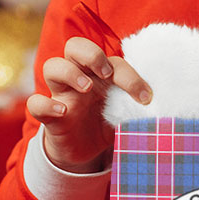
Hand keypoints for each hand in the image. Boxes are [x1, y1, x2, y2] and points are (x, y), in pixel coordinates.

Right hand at [26, 36, 150, 172]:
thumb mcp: (125, 113)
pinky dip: (45, 104)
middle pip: (75, 46)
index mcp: (100, 74)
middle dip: (91, 54)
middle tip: (106, 73)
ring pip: (52, 66)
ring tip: (87, 88)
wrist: (86, 153)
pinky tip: (63, 112)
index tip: (145, 97)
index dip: (130, 75)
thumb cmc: (106, 123)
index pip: (112, 60)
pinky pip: (35, 103)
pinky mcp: (48, 116)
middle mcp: (79, 77)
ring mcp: (61, 94)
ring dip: (70, 72)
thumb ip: (137, 106)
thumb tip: (163, 107)